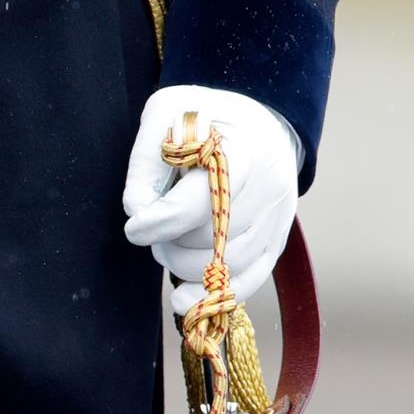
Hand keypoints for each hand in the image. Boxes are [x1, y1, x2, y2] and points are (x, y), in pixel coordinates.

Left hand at [123, 84, 299, 314]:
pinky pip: (247, 282)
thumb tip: (138, 211)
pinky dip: (212, 296)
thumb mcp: (168, 113)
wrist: (262, 124)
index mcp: (245, 151)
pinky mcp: (276, 242)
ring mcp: (278, 219)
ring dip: (182, 265)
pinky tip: (183, 300)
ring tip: (170, 241)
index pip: (201, 202)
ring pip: (223, 267)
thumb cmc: (208, 117)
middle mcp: (271, 188)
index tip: (135, 228)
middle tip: (154, 225)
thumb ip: (147, 159)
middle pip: (210, 240)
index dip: (161, 222)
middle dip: (170, 242)